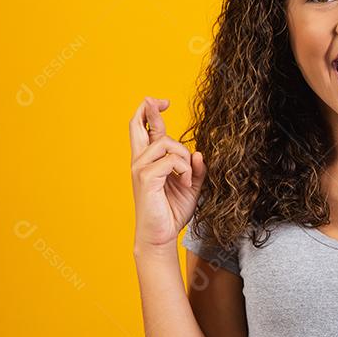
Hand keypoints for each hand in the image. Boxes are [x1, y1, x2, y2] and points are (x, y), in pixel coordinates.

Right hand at [130, 96, 206, 253]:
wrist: (161, 236)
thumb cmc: (172, 211)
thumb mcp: (191, 186)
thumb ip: (195, 169)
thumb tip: (200, 153)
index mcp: (148, 160)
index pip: (145, 129)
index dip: (151, 111)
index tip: (163, 102)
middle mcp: (140, 160)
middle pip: (137, 125)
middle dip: (149, 108)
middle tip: (161, 101)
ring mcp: (140, 168)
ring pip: (167, 143)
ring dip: (184, 158)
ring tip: (186, 179)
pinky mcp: (146, 178)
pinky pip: (171, 160)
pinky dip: (184, 171)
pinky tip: (185, 185)